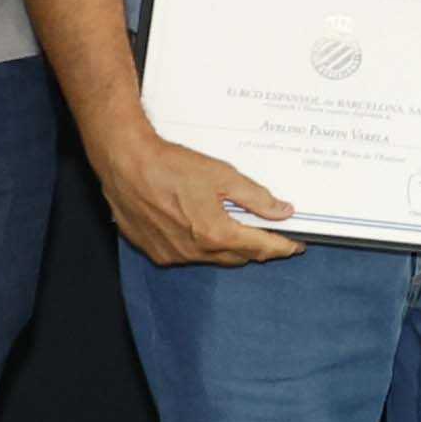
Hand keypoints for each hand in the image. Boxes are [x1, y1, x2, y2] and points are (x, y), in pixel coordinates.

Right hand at [95, 119, 299, 266]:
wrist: (125, 164)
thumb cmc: (171, 166)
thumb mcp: (223, 176)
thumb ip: (257, 198)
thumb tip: (283, 211)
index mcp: (216, 233)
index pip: (261, 248)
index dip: (282, 246)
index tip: (296, 244)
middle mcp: (195, 251)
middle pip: (239, 256)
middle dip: (257, 247)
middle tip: (269, 233)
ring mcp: (174, 255)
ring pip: (213, 258)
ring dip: (227, 246)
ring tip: (233, 225)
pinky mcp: (156, 252)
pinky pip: (188, 254)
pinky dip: (200, 244)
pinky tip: (199, 225)